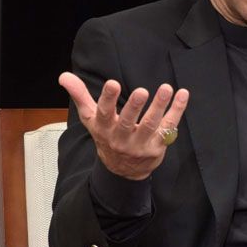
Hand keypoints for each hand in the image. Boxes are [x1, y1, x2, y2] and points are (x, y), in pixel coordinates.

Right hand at [58, 72, 189, 179]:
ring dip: (159, 106)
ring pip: (151, 125)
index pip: (104, 113)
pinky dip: (177, 111)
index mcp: (104, 128)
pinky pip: (169, 128)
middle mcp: (121, 138)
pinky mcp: (157, 147)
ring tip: (166, 88)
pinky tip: (182, 95)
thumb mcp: (91, 118)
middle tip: (142, 91)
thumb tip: (64, 76)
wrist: (122, 171)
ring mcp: (140, 144)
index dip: (108, 99)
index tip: (113, 83)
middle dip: (135, 106)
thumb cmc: (107, 136)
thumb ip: (80, 95)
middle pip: (128, 122)